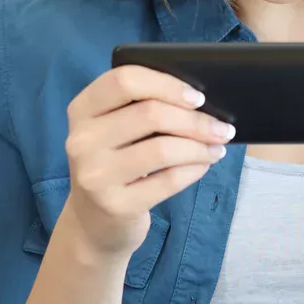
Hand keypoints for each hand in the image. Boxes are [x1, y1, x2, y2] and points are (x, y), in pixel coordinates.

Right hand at [61, 65, 233, 262]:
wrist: (92, 223)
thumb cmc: (113, 165)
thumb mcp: (110, 131)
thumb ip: (137, 108)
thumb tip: (197, 101)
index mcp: (82, 110)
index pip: (124, 80)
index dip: (166, 84)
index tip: (197, 97)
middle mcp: (82, 140)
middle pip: (150, 114)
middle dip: (196, 120)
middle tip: (222, 128)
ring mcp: (96, 175)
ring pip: (163, 148)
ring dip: (200, 146)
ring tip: (217, 147)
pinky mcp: (116, 204)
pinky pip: (168, 180)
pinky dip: (194, 169)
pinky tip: (203, 165)